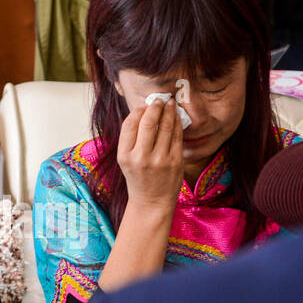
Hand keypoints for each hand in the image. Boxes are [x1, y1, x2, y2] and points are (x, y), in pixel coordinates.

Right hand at [116, 95, 183, 212]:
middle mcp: (141, 157)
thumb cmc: (138, 178)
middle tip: (159, 100)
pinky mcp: (175, 162)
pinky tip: (176, 117)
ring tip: (170, 104)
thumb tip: (143, 110)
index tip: (144, 105)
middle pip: (148, 123)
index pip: (130, 124)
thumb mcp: (126, 160)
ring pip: (165, 127)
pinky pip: (177, 137)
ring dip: (169, 112)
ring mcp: (160, 160)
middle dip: (155, 107)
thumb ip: (131, 138)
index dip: (138, 110)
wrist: (151, 202)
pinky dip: (177, 124)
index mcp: (125, 155)